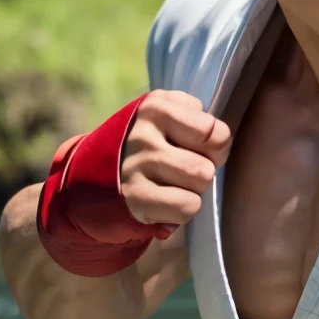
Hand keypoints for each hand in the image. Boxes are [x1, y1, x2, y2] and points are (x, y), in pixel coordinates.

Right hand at [120, 91, 231, 227]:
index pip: (216, 133)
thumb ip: (197, 118)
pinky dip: (181, 210)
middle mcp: (144, 135)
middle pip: (207, 166)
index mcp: (157, 107)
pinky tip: (163, 201)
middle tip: (181, 171)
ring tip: (171, 184)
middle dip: (202, 173)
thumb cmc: (149, 143)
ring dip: (192, 191)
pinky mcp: (136, 197)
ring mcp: (137, 166)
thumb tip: (220, 139)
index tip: (199, 149)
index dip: (216, 147)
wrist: (98, 173)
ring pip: (198, 185)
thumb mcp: (168, 115)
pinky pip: (186, 207)